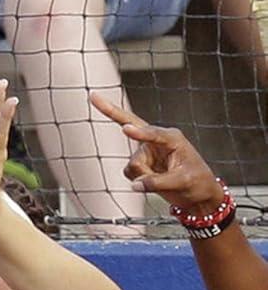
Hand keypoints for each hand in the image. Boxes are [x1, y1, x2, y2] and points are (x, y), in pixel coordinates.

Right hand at [89, 92, 225, 215]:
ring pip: (131, 165)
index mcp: (172, 138)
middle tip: (93, 97)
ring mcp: (146, 151)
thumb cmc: (196, 182)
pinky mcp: (140, 162)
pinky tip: (153, 180)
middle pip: (130, 125)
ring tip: (162, 180)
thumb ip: (156, 183)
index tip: (126, 129)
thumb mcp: (181, 182)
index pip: (153, 134)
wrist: (197, 192)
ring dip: (143, 176)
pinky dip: (139, 181)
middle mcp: (157, 140)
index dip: (139, 133)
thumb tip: (135, 185)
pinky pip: (130, 173)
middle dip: (110, 111)